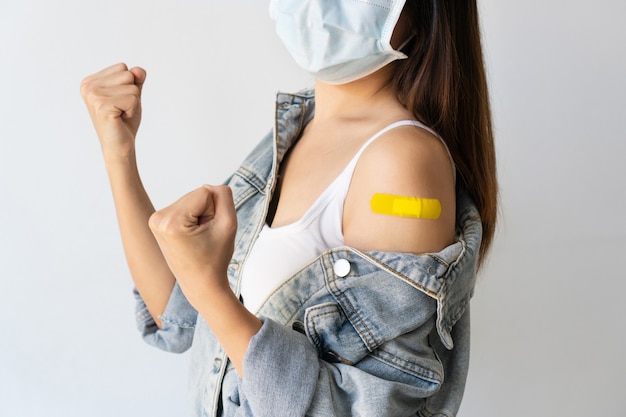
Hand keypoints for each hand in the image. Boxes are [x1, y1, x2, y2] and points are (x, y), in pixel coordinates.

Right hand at [80, 63, 145, 159]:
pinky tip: (121, 118)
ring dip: (133, 103)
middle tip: (121, 109)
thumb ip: (136, 79)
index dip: (129, 86)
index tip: (119, 101)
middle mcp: (88, 86)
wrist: (120, 146)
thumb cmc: (124, 121)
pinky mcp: (102, 105)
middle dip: (132, 94)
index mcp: (91, 81)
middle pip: (127, 74)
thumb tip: (138, 70)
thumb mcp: (132, 94)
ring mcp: (93, 95)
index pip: (123, 67)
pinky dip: (132, 110)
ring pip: (132, 87)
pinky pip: (133, 99)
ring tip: (120, 114)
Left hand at [148, 185, 236, 305]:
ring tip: (197, 238)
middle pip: (196, 194)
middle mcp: (158, 218)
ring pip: (191, 200)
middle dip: (206, 212)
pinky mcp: (157, 221)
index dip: (215, 211)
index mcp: (171, 221)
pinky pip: (184, 207)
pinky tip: (190, 237)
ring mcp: (155, 220)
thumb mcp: (229, 224)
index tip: (209, 233)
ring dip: (200, 216)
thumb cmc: (215, 259)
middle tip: (204, 237)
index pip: (205, 192)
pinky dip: (192, 219)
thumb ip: (224, 196)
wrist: (200, 285)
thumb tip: (209, 186)